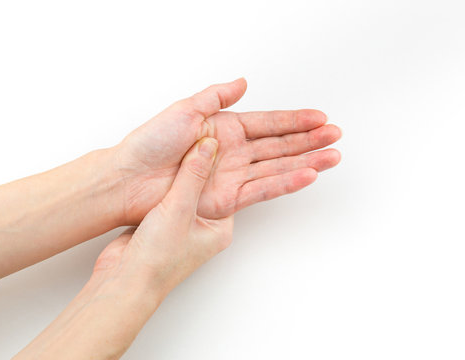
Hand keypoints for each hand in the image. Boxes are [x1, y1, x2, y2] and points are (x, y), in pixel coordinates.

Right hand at [96, 137, 230, 295]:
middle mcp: (204, 227)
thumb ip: (193, 175)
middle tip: (203, 136)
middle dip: (204, 164)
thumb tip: (208, 146)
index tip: (221, 139)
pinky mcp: (162, 222)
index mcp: (220, 228)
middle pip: (208, 186)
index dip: (225, 163)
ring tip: (184, 144)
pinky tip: (164, 165)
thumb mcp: (180, 209)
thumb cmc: (158, 258)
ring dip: (184, 171)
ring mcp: (182, 225)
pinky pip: (170, 194)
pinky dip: (168, 180)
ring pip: (187, 189)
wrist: (124, 279)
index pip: (231, 187)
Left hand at [111, 78, 340, 223]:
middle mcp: (231, 153)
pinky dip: (284, 182)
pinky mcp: (226, 199)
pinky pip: (261, 189)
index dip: (295, 120)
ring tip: (330, 157)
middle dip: (308, 141)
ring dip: (305, 162)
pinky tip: (305, 175)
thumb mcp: (185, 109)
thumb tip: (243, 83)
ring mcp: (230, 176)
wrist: (130, 179)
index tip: (319, 118)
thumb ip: (216, 97)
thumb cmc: (150, 143)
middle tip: (335, 136)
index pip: (268, 123)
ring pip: (276, 168)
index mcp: (223, 129)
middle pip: (278, 146)